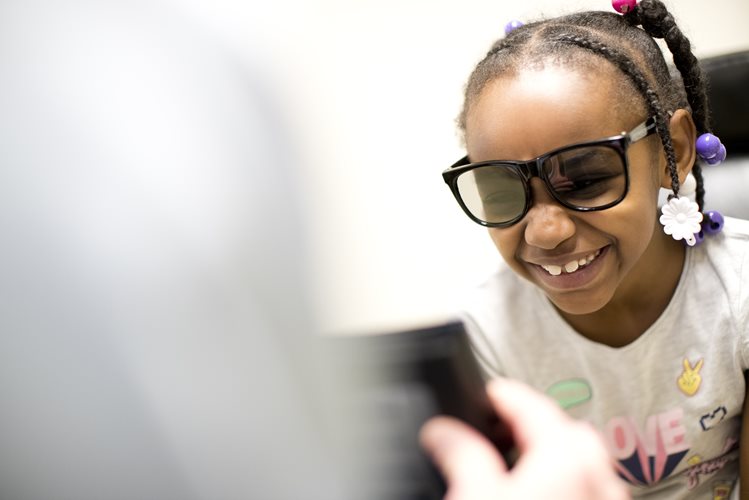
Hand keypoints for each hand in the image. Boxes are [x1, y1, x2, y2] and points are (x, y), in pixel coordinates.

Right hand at [420, 378, 629, 499]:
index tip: (483, 393)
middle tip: (500, 430)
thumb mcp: (472, 494)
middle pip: (568, 432)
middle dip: (534, 424)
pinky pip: (591, 491)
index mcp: (566, 456)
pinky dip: (567, 483)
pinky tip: (541, 495)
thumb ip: (458, 452)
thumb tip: (441, 430)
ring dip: (554, 456)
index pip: (530, 403)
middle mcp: (597, 478)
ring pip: (586, 464)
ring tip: (519, 465)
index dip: (500, 393)